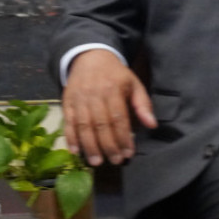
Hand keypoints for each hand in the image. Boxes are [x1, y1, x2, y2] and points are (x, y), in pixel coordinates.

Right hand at [62, 49, 156, 165]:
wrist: (90, 57)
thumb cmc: (115, 74)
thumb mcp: (134, 83)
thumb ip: (143, 104)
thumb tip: (152, 125)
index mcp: (113, 89)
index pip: (118, 118)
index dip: (123, 137)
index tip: (128, 153)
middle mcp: (94, 95)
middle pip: (100, 124)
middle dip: (108, 145)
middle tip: (115, 161)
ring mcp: (78, 99)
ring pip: (83, 125)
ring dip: (89, 146)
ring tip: (96, 162)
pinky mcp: (66, 102)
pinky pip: (67, 122)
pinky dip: (70, 138)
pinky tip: (75, 151)